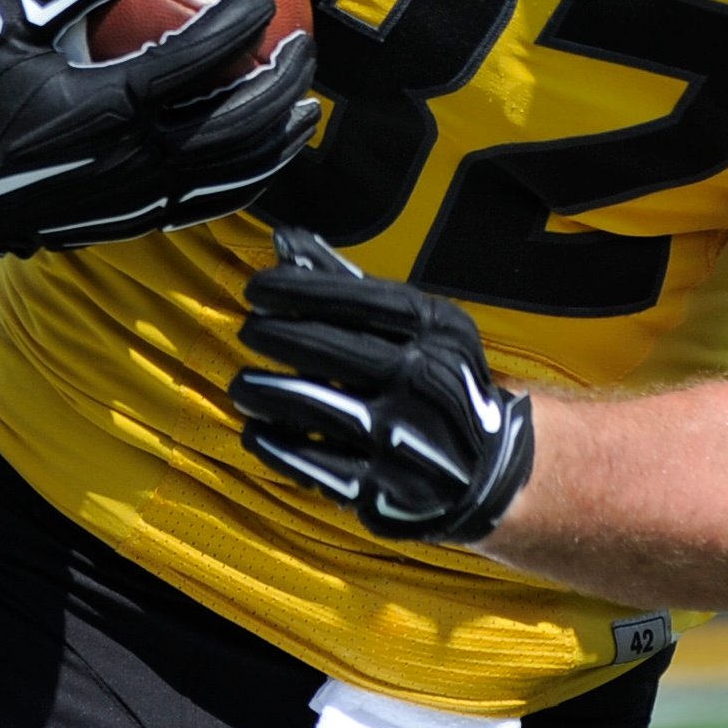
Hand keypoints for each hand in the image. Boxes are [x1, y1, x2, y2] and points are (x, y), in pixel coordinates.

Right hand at [0, 0, 319, 254]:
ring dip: (277, 136)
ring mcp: (141, 193)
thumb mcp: (15, 25)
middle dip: (279, 80)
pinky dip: (249, 177)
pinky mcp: (139, 217)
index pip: (198, 58)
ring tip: (305, 106)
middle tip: (301, 45)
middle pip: (235, 119)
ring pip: (234, 169)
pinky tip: (264, 155)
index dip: (238, 24)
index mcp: (108, 102)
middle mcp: (135, 154)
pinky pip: (211, 200)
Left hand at [230, 227, 536, 543]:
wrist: (487, 467)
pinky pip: (318, 463)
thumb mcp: (416, 327)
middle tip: (247, 330)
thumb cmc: (435, 379)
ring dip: (269, 394)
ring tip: (240, 385)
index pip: (360, 300)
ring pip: (320, 408)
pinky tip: (256, 431)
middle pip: (337, 350)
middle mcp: (426, 379)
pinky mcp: (386, 485)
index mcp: (437, 330)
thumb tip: (285, 241)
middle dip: (280, 337)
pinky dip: (279, 446)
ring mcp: (406, 436)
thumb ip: (349, 285)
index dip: (301, 291)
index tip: (257, 289)